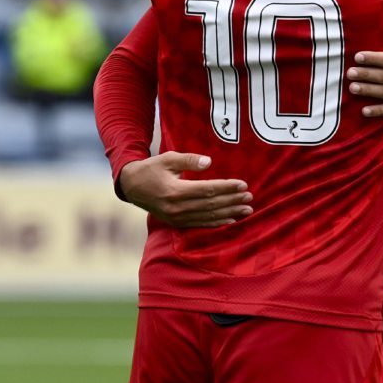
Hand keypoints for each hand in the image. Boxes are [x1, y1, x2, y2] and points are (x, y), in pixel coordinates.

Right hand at [118, 152, 252, 226]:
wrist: (132, 187)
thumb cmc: (152, 169)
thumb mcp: (168, 158)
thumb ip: (188, 160)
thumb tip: (208, 162)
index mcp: (175, 191)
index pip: (207, 190)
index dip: (226, 187)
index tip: (243, 184)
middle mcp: (177, 207)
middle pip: (211, 205)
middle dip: (232, 201)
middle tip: (250, 197)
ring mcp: (176, 217)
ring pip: (208, 216)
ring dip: (229, 213)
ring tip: (247, 210)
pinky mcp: (176, 223)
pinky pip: (200, 224)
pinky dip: (217, 223)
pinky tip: (231, 220)